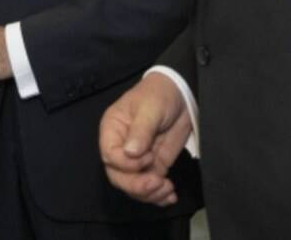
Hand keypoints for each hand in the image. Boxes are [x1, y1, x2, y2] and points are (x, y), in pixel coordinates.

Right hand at [99, 73, 191, 206]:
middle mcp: (120, 147)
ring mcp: (137, 160)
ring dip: (149, 194)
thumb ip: (141, 130)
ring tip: (167, 189)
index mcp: (112, 130)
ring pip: (133, 186)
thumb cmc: (159, 94)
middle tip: (157, 183)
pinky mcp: (153, 166)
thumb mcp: (150, 107)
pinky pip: (150, 186)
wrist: (180, 95)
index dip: (126, 164)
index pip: (110, 155)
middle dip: (136, 185)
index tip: (147, 157)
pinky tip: (170, 196)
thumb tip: (130, 153)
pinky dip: (159, 196)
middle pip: (118, 176)